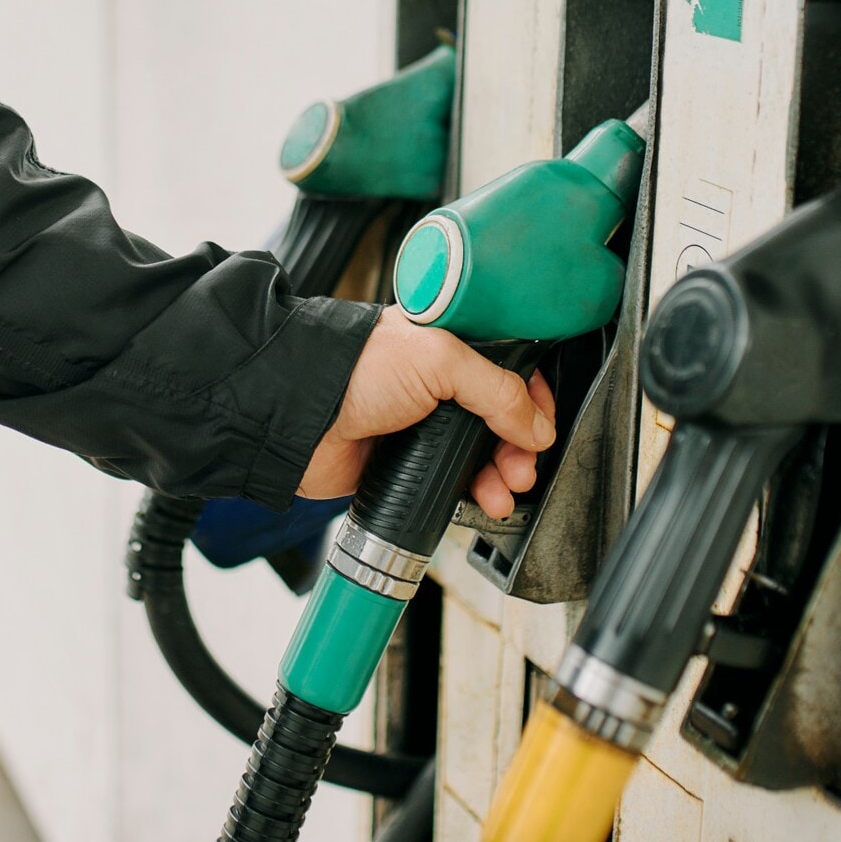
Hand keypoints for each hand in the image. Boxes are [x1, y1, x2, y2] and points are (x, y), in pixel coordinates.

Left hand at [298, 308, 557, 519]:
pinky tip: (487, 498)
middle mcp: (438, 382)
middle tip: (525, 461)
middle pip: (502, 415)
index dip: (533, 394)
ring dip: (504, 471)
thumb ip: (495, 388)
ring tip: (508, 485)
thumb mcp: (436, 360)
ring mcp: (424, 424)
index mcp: (447, 343)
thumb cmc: (351, 368)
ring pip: (483, 452)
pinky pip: (456, 481)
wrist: (297, 417)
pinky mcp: (409, 462)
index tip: (543, 420)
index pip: (509, 366)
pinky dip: (477, 492)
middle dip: (522, 442)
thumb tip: (536, 424)